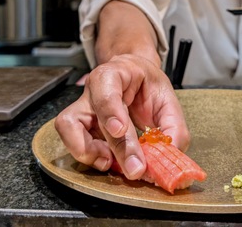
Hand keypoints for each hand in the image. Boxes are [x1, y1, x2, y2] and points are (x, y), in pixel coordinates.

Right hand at [54, 54, 189, 179]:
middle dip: (115, 146)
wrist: (136, 80)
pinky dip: (88, 156)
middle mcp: (93, 90)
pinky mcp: (80, 127)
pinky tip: (108, 160)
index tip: (120, 130)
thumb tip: (170, 152)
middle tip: (135, 168)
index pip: (105, 87)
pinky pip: (73, 142)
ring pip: (68, 126)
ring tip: (112, 161)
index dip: (110, 110)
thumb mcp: (167, 98)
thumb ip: (173, 125)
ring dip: (87, 150)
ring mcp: (83, 108)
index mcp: (114, 73)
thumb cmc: (148, 85)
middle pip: (92, 115)